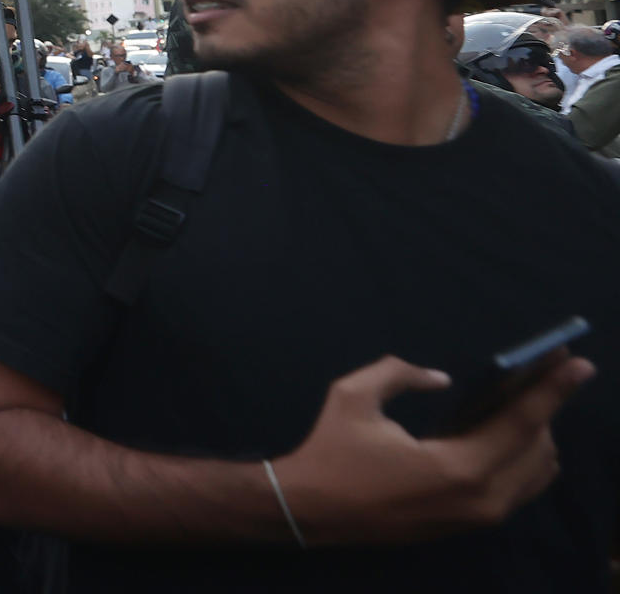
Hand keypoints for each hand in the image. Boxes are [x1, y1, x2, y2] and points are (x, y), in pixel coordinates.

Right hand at [274, 352, 593, 545]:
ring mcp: (478, 517)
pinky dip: (520, 456)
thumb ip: (399, 373)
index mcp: (458, 468)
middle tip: (535, 372)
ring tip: (515, 400)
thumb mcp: (354, 396)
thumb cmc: (331, 451)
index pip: (522, 423)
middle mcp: (481, 499)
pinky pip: (518, 488)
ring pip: (535, 472)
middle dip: (542, 407)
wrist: (310, 511)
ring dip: (533, 433)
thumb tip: (441, 379)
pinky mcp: (469, 524)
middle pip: (539, 447)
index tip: (578, 362)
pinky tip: (500, 430)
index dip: (552, 389)